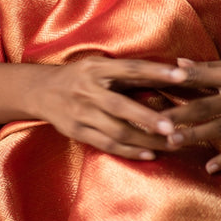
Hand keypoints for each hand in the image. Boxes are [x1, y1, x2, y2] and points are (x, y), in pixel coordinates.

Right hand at [36, 56, 186, 159]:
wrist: (40, 91)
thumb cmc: (81, 76)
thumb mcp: (100, 66)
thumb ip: (130, 73)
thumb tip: (169, 75)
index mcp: (96, 68)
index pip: (130, 69)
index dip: (156, 71)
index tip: (181, 75)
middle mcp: (87, 90)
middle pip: (120, 106)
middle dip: (147, 118)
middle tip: (173, 127)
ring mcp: (80, 113)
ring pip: (116, 131)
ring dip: (145, 140)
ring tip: (171, 144)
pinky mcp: (77, 132)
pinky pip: (107, 145)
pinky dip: (130, 151)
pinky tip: (150, 154)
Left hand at [155, 53, 220, 173]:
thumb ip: (210, 67)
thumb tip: (178, 64)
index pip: (200, 77)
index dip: (178, 81)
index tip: (155, 85)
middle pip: (205, 106)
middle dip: (180, 115)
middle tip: (156, 123)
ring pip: (220, 127)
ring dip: (196, 135)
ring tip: (173, 142)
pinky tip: (210, 167)